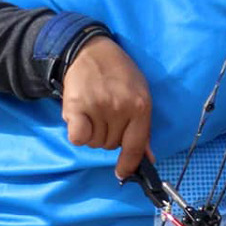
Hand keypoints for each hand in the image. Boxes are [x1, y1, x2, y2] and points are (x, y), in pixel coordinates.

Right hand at [64, 36, 152, 179]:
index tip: (122, 174)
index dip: (129, 164)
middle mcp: (120, 108)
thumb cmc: (119, 73)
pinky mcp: (76, 106)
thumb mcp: (140, 94)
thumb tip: (148, 158)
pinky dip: (78, 133)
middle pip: (112, 145)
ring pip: (95, 143)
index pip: (136, 145)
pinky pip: (78, 138)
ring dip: (93, 134)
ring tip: (93, 111)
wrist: (90, 51)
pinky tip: (80, 119)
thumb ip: (143, 127)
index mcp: (141, 106)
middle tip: (105, 116)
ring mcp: (98, 107)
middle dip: (109, 137)